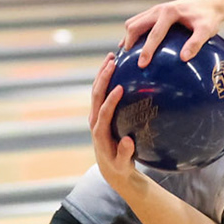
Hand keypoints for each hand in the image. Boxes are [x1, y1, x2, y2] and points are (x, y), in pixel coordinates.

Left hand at [89, 52, 141, 194]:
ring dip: (102, 73)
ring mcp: (95, 115)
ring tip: (111, 57)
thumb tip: (129, 142)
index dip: (110, 100)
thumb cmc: (119, 166)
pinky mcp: (99, 112)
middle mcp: (94, 121)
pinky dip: (105, 78)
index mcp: (100, 132)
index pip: (104, 112)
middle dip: (103, 78)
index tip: (119, 87)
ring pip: (96, 90)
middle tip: (113, 62)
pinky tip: (114, 66)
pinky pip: (101, 92)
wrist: (109, 167)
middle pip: (96, 95)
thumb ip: (125, 154)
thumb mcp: (123, 164)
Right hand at [122, 0, 223, 65]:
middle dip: (128, 42)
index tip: (141, 65)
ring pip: (133, 22)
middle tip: (127, 60)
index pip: (153, 34)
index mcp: (169, 12)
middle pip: (135, 25)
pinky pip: (139, 22)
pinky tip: (134, 47)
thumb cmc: (208, 18)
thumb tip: (184, 59)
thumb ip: (195, 43)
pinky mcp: (155, 12)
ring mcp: (155, 9)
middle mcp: (158, 9)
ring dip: (128, 37)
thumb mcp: (206, 30)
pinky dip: (133, 33)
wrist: (209, 3)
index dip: (146, 50)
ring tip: (127, 54)